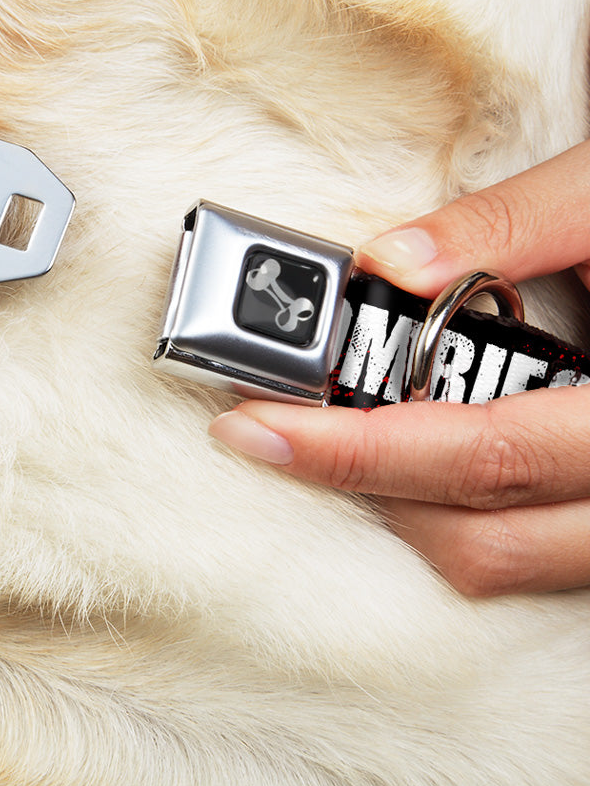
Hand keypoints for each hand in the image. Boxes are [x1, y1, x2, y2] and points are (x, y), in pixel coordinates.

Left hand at [210, 139, 589, 595]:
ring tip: (332, 435)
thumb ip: (511, 224)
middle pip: (481, 537)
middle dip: (357, 485)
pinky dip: (457, 511)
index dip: (356, 450)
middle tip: (270, 428)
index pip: (483, 455)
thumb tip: (388, 260)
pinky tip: (412, 449)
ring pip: (505, 561)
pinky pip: (532, 551)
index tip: (253, 423)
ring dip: (403, 507)